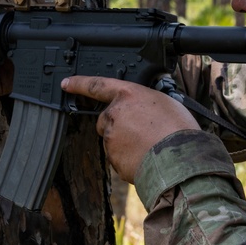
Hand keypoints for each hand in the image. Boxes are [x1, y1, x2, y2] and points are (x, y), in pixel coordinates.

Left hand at [61, 76, 199, 181]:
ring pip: (113, 139)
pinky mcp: (113, 158)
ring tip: (150, 146)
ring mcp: (111, 138)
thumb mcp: (165, 102)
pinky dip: (128, 159)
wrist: (179, 161)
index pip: (97, 85)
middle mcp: (115, 114)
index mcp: (128, 95)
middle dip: (118, 125)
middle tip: (142, 131)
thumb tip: (143, 109)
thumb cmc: (178, 129)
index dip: (79, 83)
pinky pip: (118, 158)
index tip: (66, 84)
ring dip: (125, 143)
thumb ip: (145, 102)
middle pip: (105, 118)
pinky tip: (147, 158)